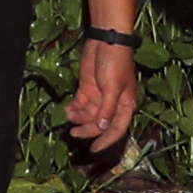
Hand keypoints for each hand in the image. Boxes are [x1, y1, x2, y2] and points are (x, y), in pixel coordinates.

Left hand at [71, 35, 140, 151]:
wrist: (106, 42)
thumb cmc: (115, 64)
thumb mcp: (113, 87)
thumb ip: (107, 108)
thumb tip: (102, 127)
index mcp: (124, 106)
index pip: (116, 129)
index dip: (106, 141)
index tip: (94, 150)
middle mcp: (112, 104)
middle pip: (99, 124)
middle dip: (87, 130)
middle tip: (73, 133)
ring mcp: (99, 97)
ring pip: (88, 115)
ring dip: (78, 118)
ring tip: (69, 115)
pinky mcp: (87, 88)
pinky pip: (80, 104)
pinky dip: (74, 109)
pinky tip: (67, 109)